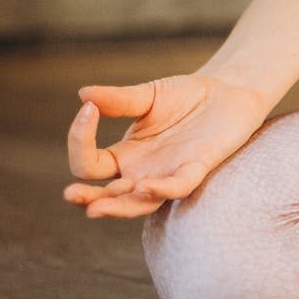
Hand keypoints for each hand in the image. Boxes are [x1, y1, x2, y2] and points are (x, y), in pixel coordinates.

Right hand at [63, 73, 267, 217]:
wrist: (227, 92)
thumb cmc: (186, 96)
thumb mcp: (148, 95)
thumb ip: (119, 99)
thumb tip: (82, 95)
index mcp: (124, 154)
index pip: (89, 164)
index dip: (80, 140)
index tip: (88, 109)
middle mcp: (142, 171)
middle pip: (107, 196)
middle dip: (88, 198)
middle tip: (71, 194)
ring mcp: (168, 174)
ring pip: (139, 203)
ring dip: (118, 206)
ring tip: (96, 206)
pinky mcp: (197, 169)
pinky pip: (178, 187)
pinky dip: (161, 189)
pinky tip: (144, 186)